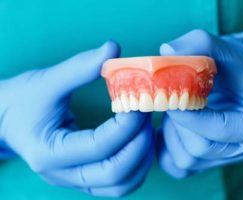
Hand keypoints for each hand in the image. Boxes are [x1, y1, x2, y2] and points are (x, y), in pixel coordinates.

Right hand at [0, 41, 153, 196]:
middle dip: (139, 145)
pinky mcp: (84, 177)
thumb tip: (113, 49)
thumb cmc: (23, 100)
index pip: (99, 146)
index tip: (140, 101)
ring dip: (141, 159)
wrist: (6, 120)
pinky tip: (140, 142)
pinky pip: (118, 183)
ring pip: (120, 185)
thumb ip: (80, 67)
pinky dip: (136, 165)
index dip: (126, 124)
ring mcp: (74, 179)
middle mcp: (63, 174)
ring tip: (147, 129)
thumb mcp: (47, 81)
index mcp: (49, 153)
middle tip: (147, 116)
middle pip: (114, 174)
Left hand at [156, 30, 242, 177]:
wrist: (242, 77)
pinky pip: (178, 167)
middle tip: (170, 100)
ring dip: (170, 133)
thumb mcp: (223, 46)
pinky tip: (168, 125)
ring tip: (174, 109)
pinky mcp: (208, 162)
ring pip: (185, 159)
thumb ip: (197, 44)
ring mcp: (226, 159)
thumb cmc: (236, 63)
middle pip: (199, 148)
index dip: (188, 114)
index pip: (218, 129)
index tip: (169, 96)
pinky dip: (166, 147)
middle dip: (177, 123)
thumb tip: (166, 52)